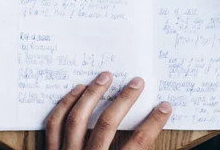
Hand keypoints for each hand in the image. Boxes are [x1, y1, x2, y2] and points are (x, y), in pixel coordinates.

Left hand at [46, 72, 171, 149]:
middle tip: (137, 82)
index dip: (153, 124)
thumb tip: (149, 143)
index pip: (138, 145)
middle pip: (106, 125)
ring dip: (93, 94)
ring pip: (77, 119)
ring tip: (106, 76)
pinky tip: (77, 89)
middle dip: (124, 101)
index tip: (165, 106)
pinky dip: (65, 104)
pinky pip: (54, 124)